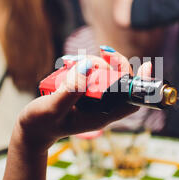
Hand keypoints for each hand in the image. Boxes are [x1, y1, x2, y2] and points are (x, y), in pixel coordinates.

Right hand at [13, 48, 152, 154]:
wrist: (32, 127)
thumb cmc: (42, 122)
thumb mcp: (54, 107)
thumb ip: (71, 89)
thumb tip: (90, 67)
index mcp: (102, 115)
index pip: (132, 101)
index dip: (142, 85)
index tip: (147, 65)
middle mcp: (102, 106)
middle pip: (122, 81)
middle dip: (115, 64)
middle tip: (102, 52)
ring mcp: (94, 98)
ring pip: (107, 73)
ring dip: (95, 61)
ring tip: (71, 62)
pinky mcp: (84, 90)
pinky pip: (92, 72)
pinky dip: (85, 63)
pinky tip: (69, 62)